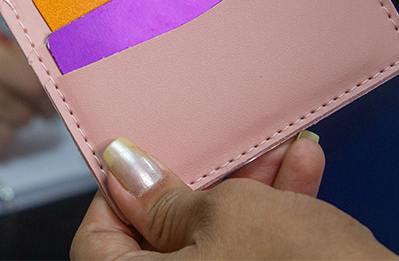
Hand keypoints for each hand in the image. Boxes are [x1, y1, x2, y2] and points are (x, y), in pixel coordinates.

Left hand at [72, 135, 398, 259]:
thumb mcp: (222, 215)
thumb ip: (163, 195)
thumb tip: (123, 171)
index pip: (97, 241)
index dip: (118, 196)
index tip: (141, 162)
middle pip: (164, 238)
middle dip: (201, 183)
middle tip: (216, 147)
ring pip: (217, 242)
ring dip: (247, 192)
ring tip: (277, 151)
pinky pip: (252, 254)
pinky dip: (273, 217)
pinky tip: (302, 171)